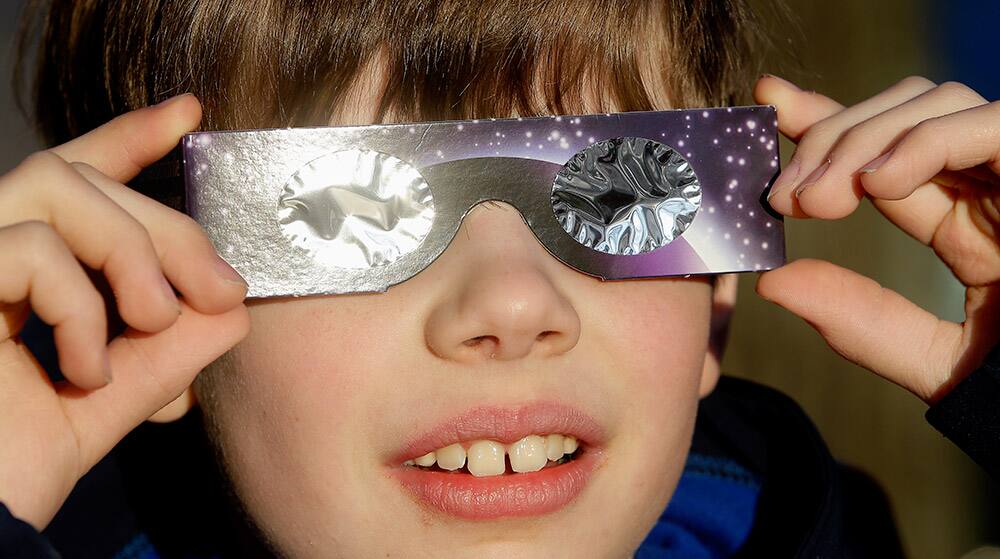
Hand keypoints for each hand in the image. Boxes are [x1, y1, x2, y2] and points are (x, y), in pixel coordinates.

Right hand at [0, 94, 249, 529]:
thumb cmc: (18, 467)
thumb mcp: (117, 397)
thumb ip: (169, 350)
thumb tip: (230, 307)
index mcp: (23, 271)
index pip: (76, 179)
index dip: (129, 139)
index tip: (190, 114)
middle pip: (82, 176)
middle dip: (167, 225)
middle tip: (219, 290)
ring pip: (56, 185)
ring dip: (128, 251)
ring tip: (151, 321)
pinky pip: (27, 248)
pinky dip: (77, 306)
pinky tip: (85, 370)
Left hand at [754, 75, 999, 404]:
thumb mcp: (937, 360)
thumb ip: (862, 322)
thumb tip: (773, 283)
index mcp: (964, 220)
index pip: (883, 156)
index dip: (824, 122)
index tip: (767, 106)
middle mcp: (991, 186)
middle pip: (899, 118)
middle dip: (830, 141)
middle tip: (784, 197)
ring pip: (936, 106)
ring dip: (863, 142)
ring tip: (822, 202)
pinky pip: (992, 125)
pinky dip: (927, 143)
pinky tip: (878, 186)